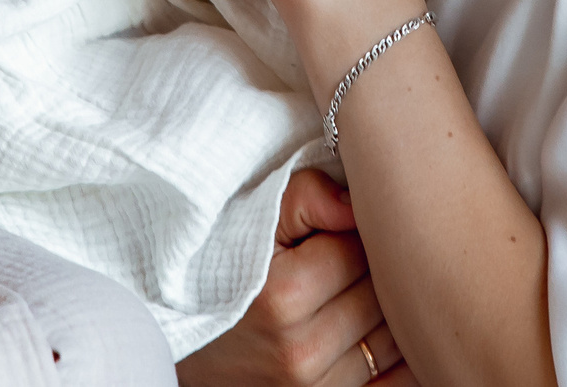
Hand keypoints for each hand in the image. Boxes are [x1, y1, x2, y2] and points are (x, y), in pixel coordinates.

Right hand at [180, 171, 408, 385]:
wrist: (174, 337)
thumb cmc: (215, 268)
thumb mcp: (246, 220)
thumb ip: (304, 197)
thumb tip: (356, 203)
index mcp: (281, 297)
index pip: (359, 247)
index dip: (353, 227)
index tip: (333, 225)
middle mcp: (299, 351)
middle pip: (380, 294)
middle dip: (371, 267)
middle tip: (344, 253)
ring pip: (391, 337)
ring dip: (382, 310)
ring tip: (349, 289)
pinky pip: (389, 382)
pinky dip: (392, 357)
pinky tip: (370, 330)